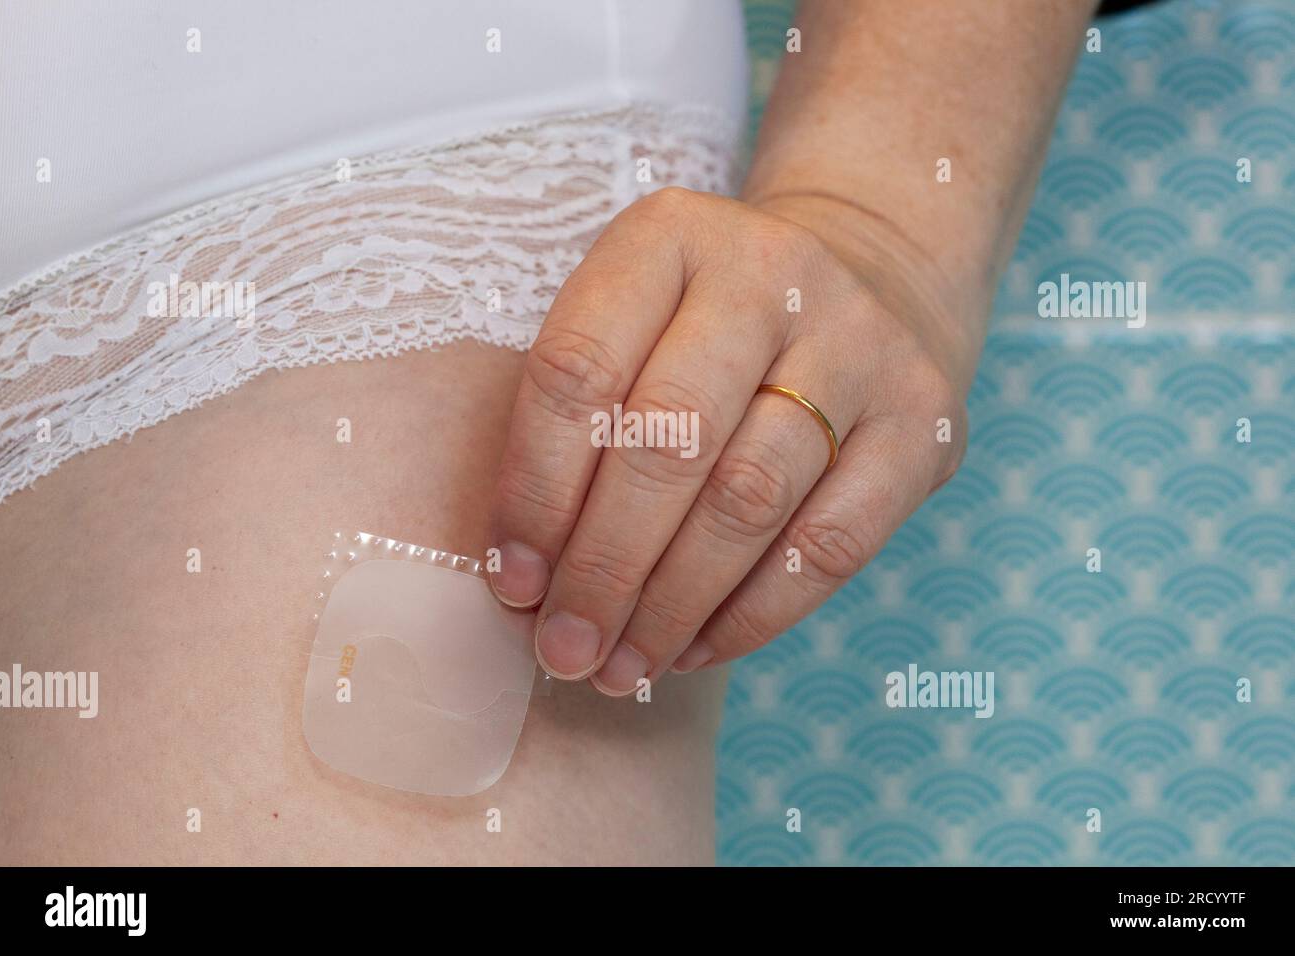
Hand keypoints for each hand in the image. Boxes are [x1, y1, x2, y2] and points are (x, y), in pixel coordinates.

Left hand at [486, 186, 974, 694]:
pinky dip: (752, 616)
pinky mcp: (923, 422)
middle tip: (565, 650)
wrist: (874, 277)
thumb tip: (529, 581)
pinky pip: (829, 546)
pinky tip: (695, 649)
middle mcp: (773, 273)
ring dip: (672, 606)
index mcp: (671, 236)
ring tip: (622, 666)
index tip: (512, 581)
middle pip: (667, 441)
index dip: (533, 490)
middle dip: (603, 568)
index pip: (578, 370)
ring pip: (748, 501)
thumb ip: (581, 423)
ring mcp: (860, 344)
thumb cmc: (712, 326)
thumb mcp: (636, 321)